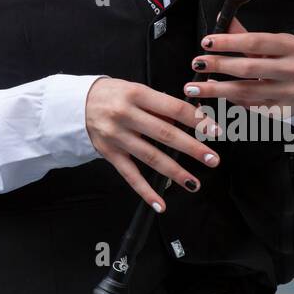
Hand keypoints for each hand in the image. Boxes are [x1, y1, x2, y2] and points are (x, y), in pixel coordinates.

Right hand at [84, 78, 221, 213]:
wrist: (78, 103)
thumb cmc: (114, 95)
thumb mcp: (136, 89)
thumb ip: (161, 104)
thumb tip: (193, 119)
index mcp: (136, 94)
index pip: (173, 108)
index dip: (196, 120)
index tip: (215, 131)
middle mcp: (126, 115)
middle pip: (165, 134)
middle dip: (192, 148)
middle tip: (212, 159)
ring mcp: (117, 136)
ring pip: (151, 157)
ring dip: (175, 172)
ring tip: (194, 183)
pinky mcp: (109, 154)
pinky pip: (130, 175)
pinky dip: (146, 191)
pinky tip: (161, 204)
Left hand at [185, 18, 293, 114]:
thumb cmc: (285, 59)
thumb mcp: (272, 42)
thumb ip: (244, 33)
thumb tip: (221, 18)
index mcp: (289, 46)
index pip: (255, 42)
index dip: (228, 42)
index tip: (206, 42)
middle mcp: (292, 69)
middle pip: (249, 68)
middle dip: (219, 65)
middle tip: (197, 63)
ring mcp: (288, 92)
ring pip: (247, 91)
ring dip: (217, 89)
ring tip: (194, 87)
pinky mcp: (280, 110)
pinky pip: (249, 105)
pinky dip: (229, 99)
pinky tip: (214, 91)